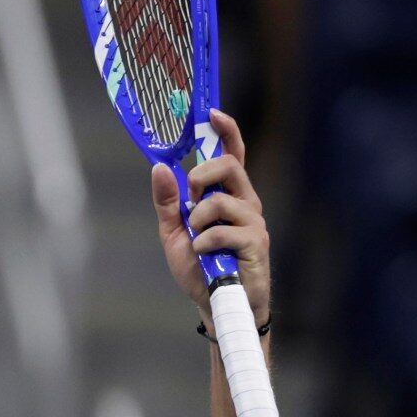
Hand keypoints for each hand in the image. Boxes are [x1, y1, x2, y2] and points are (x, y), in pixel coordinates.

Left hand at [151, 109, 270, 326]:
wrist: (215, 304)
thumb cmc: (200, 267)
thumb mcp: (174, 232)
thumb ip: (168, 202)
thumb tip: (159, 167)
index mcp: (227, 195)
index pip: (233, 154)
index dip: (226, 131)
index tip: (212, 112)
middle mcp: (245, 202)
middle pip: (230, 166)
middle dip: (202, 176)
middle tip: (190, 200)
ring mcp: (254, 221)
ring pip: (221, 200)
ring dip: (198, 220)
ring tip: (198, 242)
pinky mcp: (256, 243)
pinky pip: (222, 230)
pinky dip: (204, 244)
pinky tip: (206, 256)